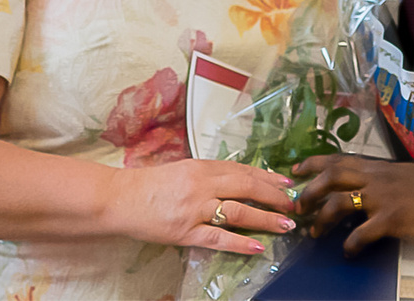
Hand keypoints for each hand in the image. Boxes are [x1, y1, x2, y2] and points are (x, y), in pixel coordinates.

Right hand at [106, 157, 297, 256]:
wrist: (119, 198)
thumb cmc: (147, 183)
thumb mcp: (179, 170)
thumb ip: (205, 174)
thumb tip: (234, 180)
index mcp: (198, 166)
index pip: (241, 169)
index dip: (266, 176)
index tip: (286, 182)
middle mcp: (200, 184)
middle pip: (246, 186)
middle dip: (274, 196)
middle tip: (295, 203)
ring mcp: (195, 209)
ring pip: (239, 212)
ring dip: (266, 218)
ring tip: (286, 225)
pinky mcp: (187, 232)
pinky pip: (219, 238)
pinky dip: (241, 243)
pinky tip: (259, 247)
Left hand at [288, 155, 413, 252]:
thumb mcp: (401, 172)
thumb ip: (379, 175)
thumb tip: (364, 181)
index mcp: (376, 166)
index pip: (337, 159)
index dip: (313, 163)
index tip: (296, 169)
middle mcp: (374, 178)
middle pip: (330, 177)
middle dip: (309, 191)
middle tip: (298, 205)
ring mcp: (381, 198)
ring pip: (339, 202)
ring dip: (322, 218)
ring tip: (315, 231)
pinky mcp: (391, 219)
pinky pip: (362, 233)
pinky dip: (350, 243)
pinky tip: (348, 251)